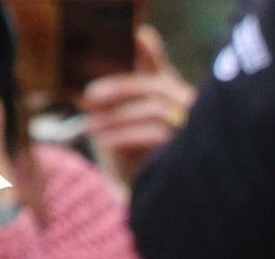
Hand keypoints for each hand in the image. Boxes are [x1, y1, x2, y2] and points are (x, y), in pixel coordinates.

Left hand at [82, 28, 195, 185]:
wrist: (151, 204)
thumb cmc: (134, 163)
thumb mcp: (119, 129)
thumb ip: (107, 107)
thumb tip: (83, 92)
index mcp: (175, 99)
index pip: (162, 70)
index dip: (152, 53)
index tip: (137, 37)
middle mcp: (190, 110)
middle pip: (157, 86)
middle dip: (120, 87)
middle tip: (89, 95)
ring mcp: (192, 130)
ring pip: (153, 109)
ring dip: (117, 116)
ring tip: (90, 126)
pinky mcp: (186, 151)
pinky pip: (152, 133)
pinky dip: (123, 135)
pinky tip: (103, 140)